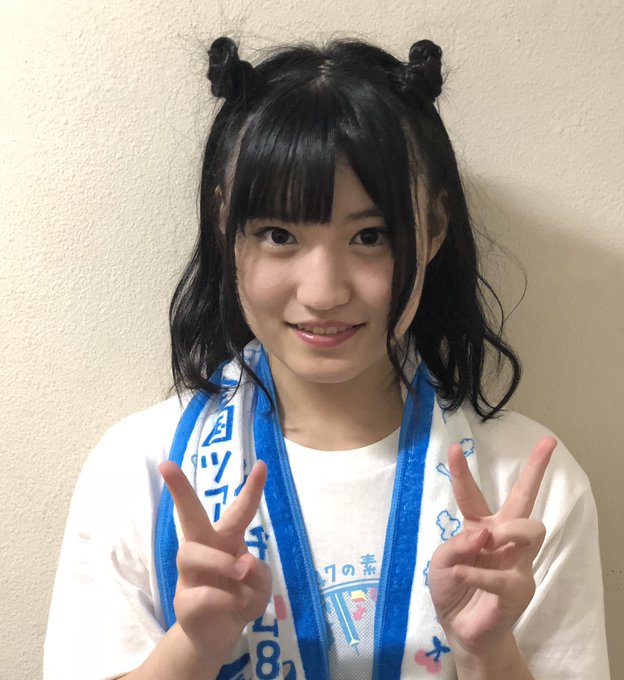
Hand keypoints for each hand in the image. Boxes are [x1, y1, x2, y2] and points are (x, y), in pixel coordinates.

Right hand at [159, 460, 272, 662]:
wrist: (219, 637)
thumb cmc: (239, 598)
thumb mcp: (260, 586)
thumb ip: (259, 573)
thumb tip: (243, 563)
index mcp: (227, 539)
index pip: (239, 510)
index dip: (252, 488)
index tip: (263, 464)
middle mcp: (205, 549)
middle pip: (188, 515)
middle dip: (179, 489)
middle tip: (166, 465)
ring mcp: (189, 575)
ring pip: (191, 552)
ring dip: (221, 561)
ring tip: (241, 574)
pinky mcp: (184, 602)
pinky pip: (201, 593)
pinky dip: (226, 597)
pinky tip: (236, 604)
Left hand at [427, 436, 555, 661]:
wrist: (461, 630)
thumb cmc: (452, 589)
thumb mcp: (441, 561)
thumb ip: (457, 544)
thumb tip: (484, 534)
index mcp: (479, 527)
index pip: (471, 494)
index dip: (461, 471)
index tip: (453, 447)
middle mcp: (502, 538)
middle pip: (525, 499)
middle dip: (537, 469)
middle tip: (548, 443)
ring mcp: (516, 561)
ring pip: (531, 529)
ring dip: (509, 531)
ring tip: (490, 541)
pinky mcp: (519, 587)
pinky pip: (503, 574)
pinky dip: (479, 573)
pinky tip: (462, 574)